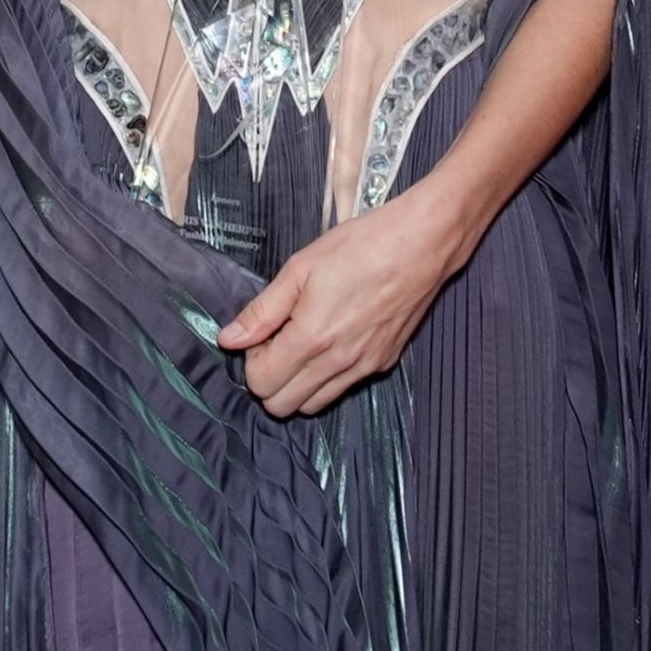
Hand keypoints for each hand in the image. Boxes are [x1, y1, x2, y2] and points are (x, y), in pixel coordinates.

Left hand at [218, 184, 465, 417]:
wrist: (420, 245)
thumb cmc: (360, 246)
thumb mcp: (300, 268)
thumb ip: (263, 310)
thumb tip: (229, 339)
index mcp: (311, 337)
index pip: (261, 383)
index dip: (252, 360)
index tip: (263, 333)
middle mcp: (337, 363)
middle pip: (283, 406)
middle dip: (270, 379)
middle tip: (278, 340)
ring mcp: (363, 368)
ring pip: (314, 405)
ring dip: (297, 383)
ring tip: (304, 341)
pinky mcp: (383, 364)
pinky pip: (343, 388)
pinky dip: (327, 377)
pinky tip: (333, 339)